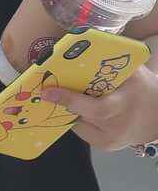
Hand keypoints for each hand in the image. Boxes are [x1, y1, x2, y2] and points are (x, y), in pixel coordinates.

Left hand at [36, 59, 157, 151]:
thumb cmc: (143, 89)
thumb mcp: (133, 72)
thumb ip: (111, 62)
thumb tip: (82, 46)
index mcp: (126, 101)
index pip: (96, 106)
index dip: (69, 99)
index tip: (48, 91)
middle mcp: (118, 123)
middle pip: (83, 116)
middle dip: (64, 102)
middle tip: (50, 93)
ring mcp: (111, 138)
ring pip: (79, 123)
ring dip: (70, 109)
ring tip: (65, 97)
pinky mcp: (105, 145)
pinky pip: (83, 131)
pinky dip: (78, 119)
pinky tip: (79, 110)